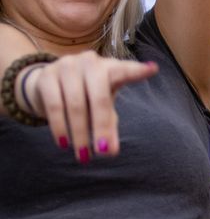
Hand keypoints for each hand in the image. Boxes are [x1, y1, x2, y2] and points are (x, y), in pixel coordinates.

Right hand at [18, 53, 159, 161]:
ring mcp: (68, 66)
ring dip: (79, 133)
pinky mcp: (47, 76)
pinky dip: (60, 127)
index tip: (153, 69)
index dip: (138, 71)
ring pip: (75, 104)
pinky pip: (55, 105)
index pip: (126, 70)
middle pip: (100, 97)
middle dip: (101, 127)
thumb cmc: (85, 94)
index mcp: (111, 68)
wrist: (48, 82)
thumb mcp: (101, 106)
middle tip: (103, 152)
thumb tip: (110, 151)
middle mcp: (91, 63)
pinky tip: (64, 143)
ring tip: (83, 155)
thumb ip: (109, 126)